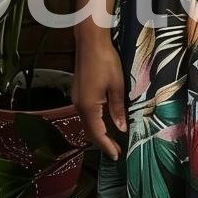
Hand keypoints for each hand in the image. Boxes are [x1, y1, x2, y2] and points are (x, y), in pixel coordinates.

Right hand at [71, 37, 125, 160]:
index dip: (107, 146)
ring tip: (113, 139)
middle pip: (90, 130)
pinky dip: (95, 121)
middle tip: (117, 151)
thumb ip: (118, 109)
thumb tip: (121, 128)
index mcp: (88, 106)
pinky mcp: (78, 92)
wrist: (90, 41)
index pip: (97, 133)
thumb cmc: (105, 61)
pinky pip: (86, 113)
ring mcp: (76, 98)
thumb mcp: (117, 86)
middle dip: (102, 142)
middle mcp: (79, 105)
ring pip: (87, 122)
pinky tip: (105, 121)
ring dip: (99, 132)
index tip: (116, 156)